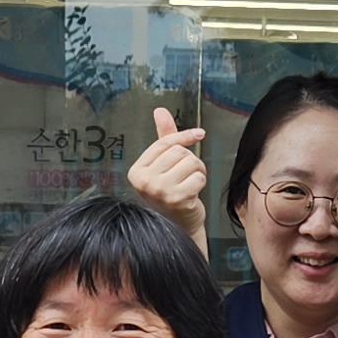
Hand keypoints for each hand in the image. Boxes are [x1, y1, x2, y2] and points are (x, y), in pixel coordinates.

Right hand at [126, 105, 209, 224]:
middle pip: (178, 152)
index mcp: (136, 171)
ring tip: (190, 183)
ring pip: (190, 162)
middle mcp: (144, 181)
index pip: (164, 143)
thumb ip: (164, 137)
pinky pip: (198, 176)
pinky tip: (194, 192)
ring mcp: (159, 191)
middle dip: (190, 160)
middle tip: (186, 175)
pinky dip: (201, 182)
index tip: (198, 134)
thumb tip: (160, 110)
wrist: (179, 226)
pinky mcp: (176, 199)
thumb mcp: (163, 164)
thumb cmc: (171, 193)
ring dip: (198, 171)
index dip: (184, 137)